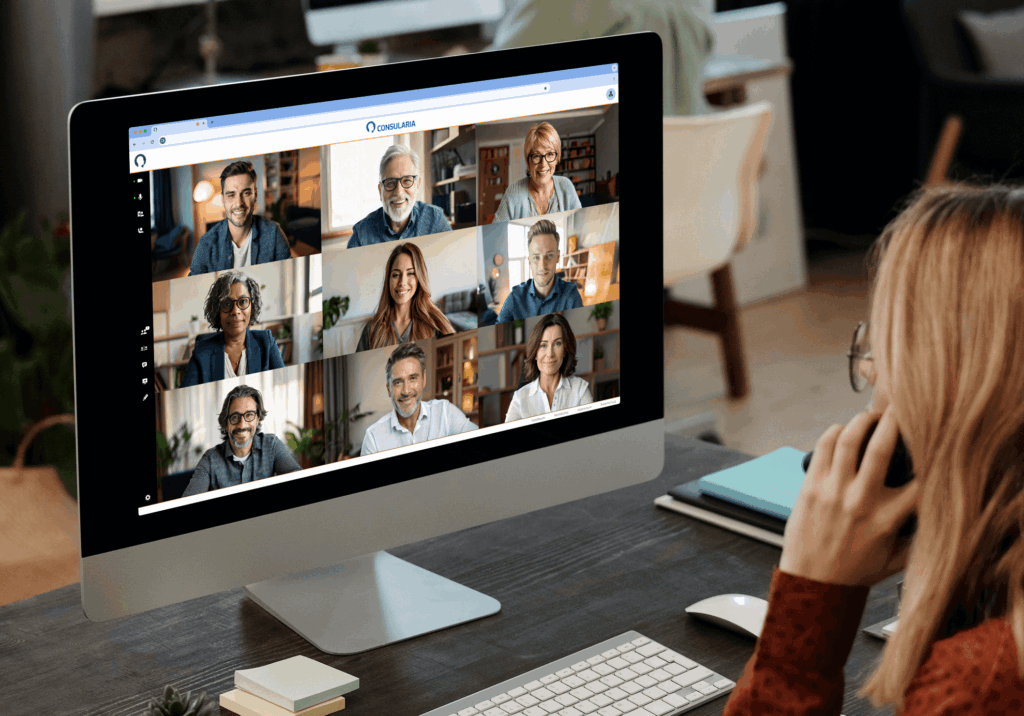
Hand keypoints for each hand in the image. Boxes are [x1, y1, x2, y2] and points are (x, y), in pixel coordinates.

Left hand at [778, 406, 919, 586]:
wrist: (812, 582)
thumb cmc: (854, 571)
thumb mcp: (896, 561)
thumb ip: (919, 539)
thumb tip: (939, 518)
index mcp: (887, 519)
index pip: (920, 481)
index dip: (931, 459)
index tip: (934, 445)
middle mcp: (860, 500)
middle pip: (883, 447)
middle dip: (895, 422)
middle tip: (901, 410)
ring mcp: (833, 490)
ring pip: (849, 439)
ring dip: (862, 420)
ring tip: (870, 417)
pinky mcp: (810, 485)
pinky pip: (823, 447)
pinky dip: (834, 431)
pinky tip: (842, 430)